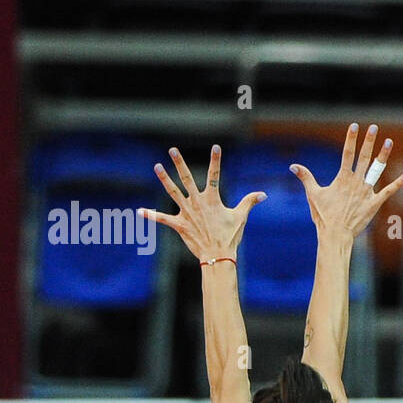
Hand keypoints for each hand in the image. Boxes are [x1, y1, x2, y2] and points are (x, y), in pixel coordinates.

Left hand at [141, 145, 265, 262]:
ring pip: (172, 192)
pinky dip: (151, 215)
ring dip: (164, 179)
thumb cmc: (230, 236)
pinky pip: (162, 219)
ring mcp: (186, 213)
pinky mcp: (179, 224)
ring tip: (157, 166)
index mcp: (212, 199)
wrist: (218, 255)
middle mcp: (197, 202)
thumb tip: (263, 194)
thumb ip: (249, 202)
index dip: (216, 160)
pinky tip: (139, 211)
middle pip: (186, 178)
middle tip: (172, 150)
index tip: (215, 147)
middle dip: (179, 163)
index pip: (215, 175)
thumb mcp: (241, 217)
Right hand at [290, 122, 402, 241]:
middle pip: (364, 157)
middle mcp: (356, 182)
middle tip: (374, 128)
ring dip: (383, 156)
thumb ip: (306, 177)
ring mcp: (366, 192)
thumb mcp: (313, 194)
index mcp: (342, 178)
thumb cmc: (323, 215)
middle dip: (369, 141)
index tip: (355, 126)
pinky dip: (397, 184)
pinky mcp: (374, 203)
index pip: (347, 154)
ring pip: (377, 170)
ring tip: (389, 142)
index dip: (351, 139)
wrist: (335, 234)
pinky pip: (388, 192)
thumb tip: (293, 166)